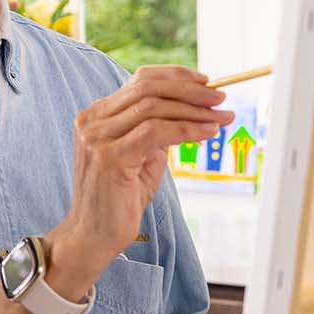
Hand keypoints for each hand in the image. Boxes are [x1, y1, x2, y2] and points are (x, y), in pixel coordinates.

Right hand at [47, 66, 232, 297]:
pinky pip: (156, 132)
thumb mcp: (140, 157)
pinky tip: (207, 133)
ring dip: (194, 110)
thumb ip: (156, 132)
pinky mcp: (110, 156)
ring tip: (220, 117)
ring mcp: (97, 137)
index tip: (206, 83)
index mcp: (96, 116)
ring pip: (154, 107)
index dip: (176, 77)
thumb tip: (192, 113)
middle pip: (148, 88)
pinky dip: (187, 129)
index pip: (139, 81)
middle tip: (220, 97)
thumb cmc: (117, 201)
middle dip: (190, 90)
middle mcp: (93, 121)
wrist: (93, 236)